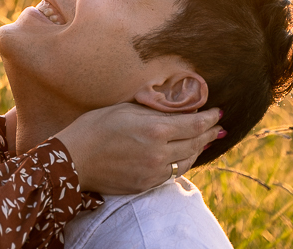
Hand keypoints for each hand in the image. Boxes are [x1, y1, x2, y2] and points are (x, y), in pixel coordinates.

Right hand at [54, 104, 221, 193]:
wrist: (74, 159)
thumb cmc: (95, 126)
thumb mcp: (126, 108)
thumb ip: (155, 110)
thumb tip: (179, 109)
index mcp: (155, 130)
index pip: (194, 124)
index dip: (210, 118)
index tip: (218, 112)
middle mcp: (159, 153)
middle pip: (195, 143)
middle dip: (209, 133)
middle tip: (218, 126)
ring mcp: (153, 172)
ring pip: (187, 161)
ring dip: (199, 149)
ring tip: (205, 140)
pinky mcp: (145, 185)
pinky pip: (172, 174)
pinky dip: (182, 163)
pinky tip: (184, 156)